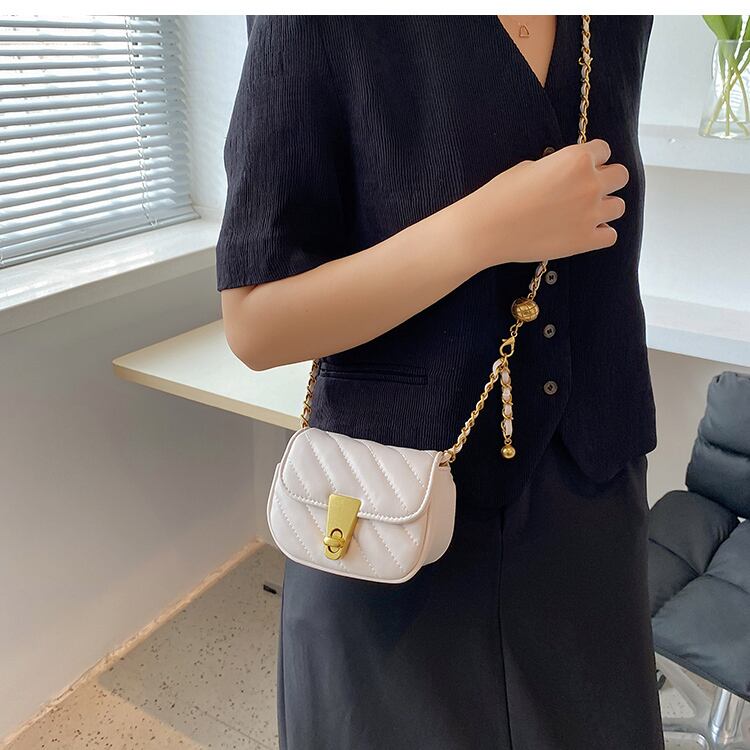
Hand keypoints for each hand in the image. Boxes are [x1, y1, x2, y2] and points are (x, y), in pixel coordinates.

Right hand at [456, 138, 628, 268]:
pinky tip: (582, 232)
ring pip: (619, 206)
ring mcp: (591, 214)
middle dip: (606, 180)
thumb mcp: (530, 167)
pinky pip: (611, 235)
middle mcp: (590, 184)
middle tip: (584, 190)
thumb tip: (567, 174)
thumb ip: (558, 167)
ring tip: (582, 213)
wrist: (488, 229)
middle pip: (621, 175)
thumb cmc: (502, 195)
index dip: (591, 159)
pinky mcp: (586, 241)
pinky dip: (600, 234)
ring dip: (604, 208)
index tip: (579, 169)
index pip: (604, 149)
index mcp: (577, 159)